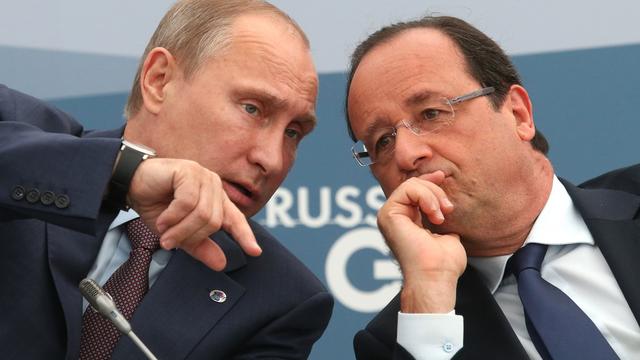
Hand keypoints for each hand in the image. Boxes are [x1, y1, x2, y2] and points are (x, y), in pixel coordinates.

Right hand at [126, 158, 261, 270]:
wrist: (131, 184)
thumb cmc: (155, 205)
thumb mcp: (178, 232)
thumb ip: (199, 246)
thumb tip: (222, 264)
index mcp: (215, 200)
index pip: (235, 219)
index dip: (245, 236)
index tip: (255, 252)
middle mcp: (213, 186)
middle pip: (213, 222)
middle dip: (189, 236)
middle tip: (169, 243)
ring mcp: (203, 176)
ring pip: (202, 213)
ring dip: (180, 229)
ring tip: (163, 231)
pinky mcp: (189, 171)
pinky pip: (188, 202)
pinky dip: (173, 216)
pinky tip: (162, 220)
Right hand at [377, 171, 465, 312]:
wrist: (435, 277)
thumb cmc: (443, 265)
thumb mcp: (447, 235)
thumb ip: (441, 221)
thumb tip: (445, 209)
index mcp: (405, 222)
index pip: (413, 191)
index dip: (428, 180)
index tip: (443, 176)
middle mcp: (394, 218)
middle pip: (413, 185)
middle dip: (436, 191)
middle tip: (448, 210)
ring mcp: (388, 216)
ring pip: (411, 184)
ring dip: (433, 195)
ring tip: (441, 215)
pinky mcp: (388, 214)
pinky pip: (408, 189)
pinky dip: (426, 197)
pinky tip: (434, 214)